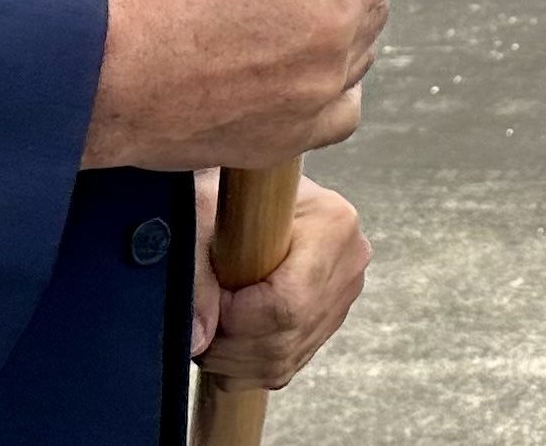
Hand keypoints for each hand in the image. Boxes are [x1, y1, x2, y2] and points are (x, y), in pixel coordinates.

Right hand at [80, 0, 402, 172]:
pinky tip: (285, 71)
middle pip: (373, 12)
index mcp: (327, 15)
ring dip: (334, 39)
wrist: (90, 85)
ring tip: (279, 22)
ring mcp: (304, 117)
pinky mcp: (274, 148)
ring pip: (355, 64)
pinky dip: (322, 91)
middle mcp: (329, 73)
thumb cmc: (145, 2)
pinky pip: (332, 115)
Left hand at [192, 172, 368, 389]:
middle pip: (286, 339)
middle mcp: (350, 261)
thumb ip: (195, 273)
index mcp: (332, 224)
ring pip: (284, 360)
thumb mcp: (202, 212)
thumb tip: (199, 336)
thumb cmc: (227, 187)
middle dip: (229, 345)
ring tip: (208, 325)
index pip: (289, 303)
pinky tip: (228, 334)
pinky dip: (248, 362)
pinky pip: (287, 363)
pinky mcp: (329, 315)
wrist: (250, 183)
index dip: (237, 319)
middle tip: (197, 322)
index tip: (207, 300)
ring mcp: (344, 292)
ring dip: (233, 358)